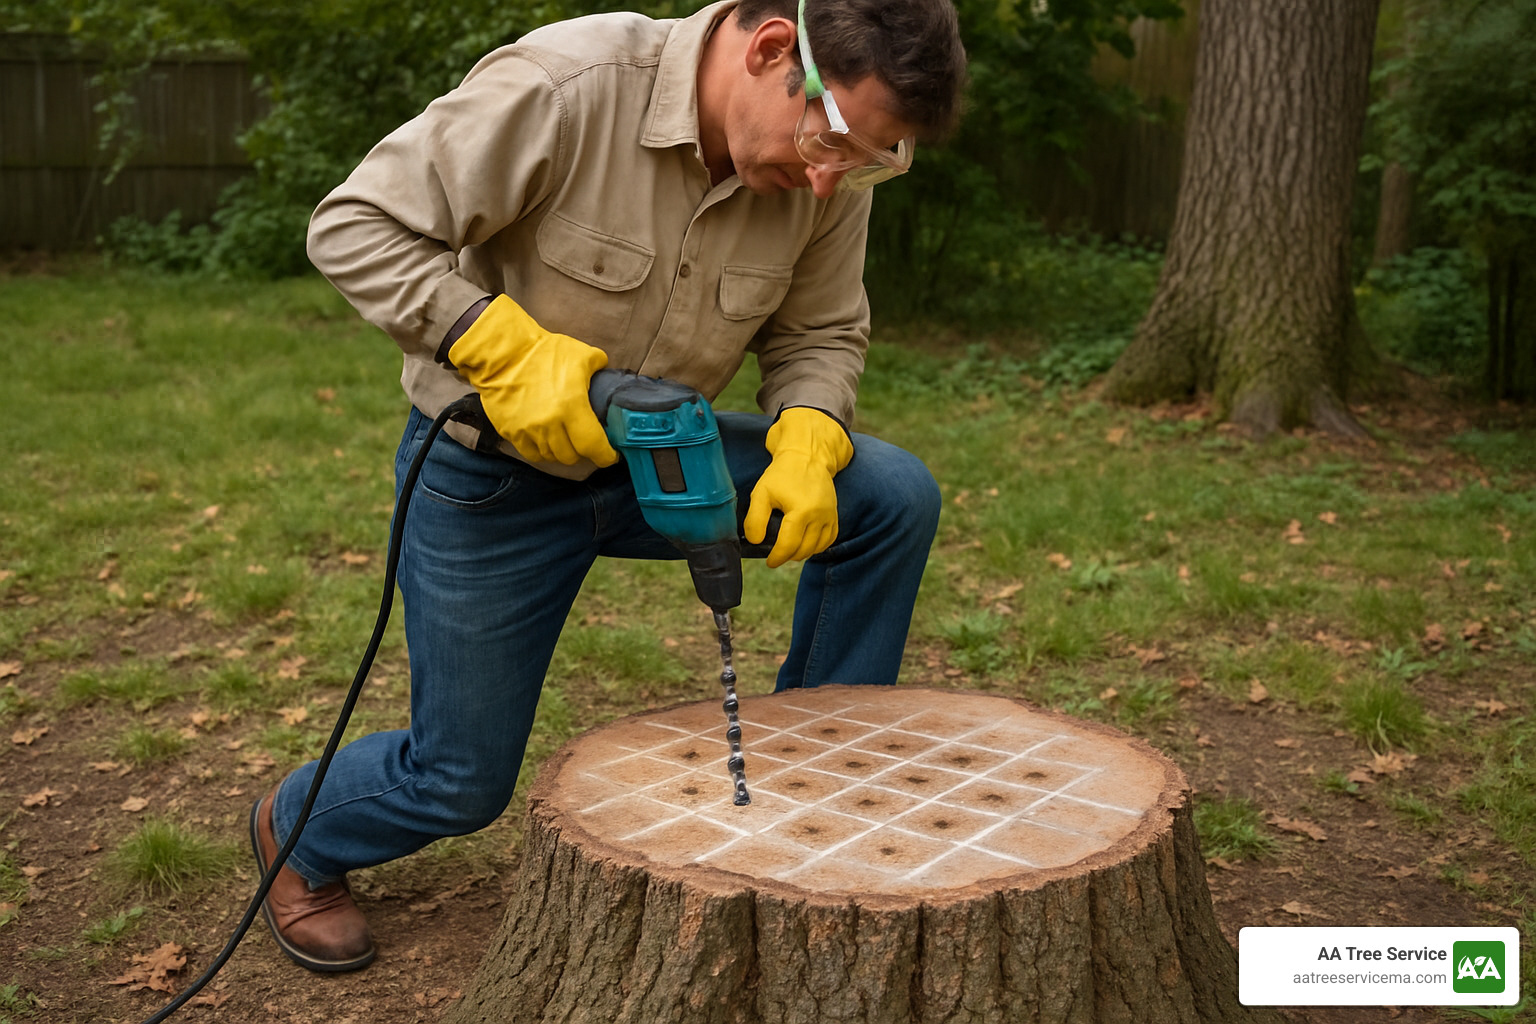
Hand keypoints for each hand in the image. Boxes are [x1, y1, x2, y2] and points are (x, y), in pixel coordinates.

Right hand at [447, 295, 617, 465]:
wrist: (502, 352)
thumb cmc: (542, 352)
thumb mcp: (580, 354)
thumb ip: (600, 367)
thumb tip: (607, 376)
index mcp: (572, 407)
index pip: (593, 446)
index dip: (605, 456)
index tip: (610, 455)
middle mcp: (550, 424)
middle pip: (572, 456)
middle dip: (583, 451)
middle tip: (585, 441)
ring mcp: (528, 431)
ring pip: (552, 457)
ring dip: (562, 451)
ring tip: (565, 439)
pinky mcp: (511, 433)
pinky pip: (531, 454)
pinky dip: (542, 451)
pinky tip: (546, 440)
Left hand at [743, 407, 853, 567]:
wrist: (807, 456)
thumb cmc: (782, 474)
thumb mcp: (761, 493)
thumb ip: (755, 519)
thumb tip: (756, 541)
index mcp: (801, 511)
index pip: (789, 545)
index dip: (777, 557)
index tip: (770, 561)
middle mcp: (819, 516)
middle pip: (804, 550)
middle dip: (788, 556)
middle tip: (777, 555)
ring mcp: (830, 516)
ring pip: (817, 548)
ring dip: (802, 553)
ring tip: (789, 550)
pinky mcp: (835, 515)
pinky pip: (829, 540)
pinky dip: (817, 547)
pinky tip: (805, 544)